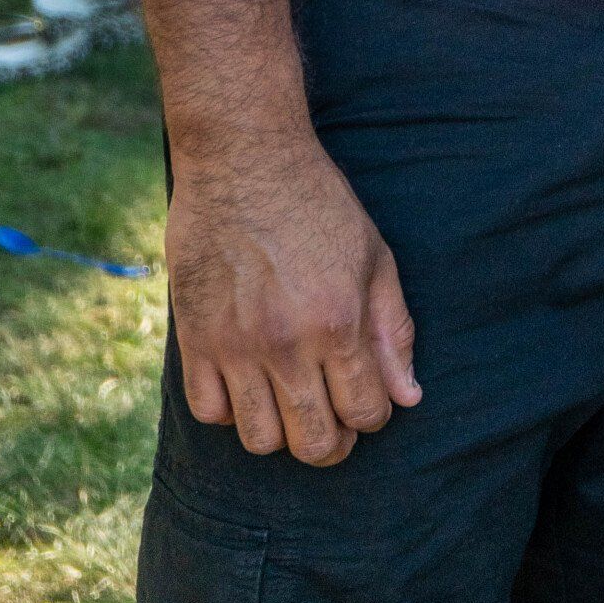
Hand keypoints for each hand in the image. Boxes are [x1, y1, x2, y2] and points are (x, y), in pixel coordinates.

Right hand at [165, 128, 419, 465]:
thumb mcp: (374, 256)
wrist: (244, 159)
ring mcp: (235, 346)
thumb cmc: (318, 203)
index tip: (367, 399)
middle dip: (333, 442)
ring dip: (282, 431)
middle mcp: (287, 344)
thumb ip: (393, 330)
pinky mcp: (195, 339)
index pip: (366, 412)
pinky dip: (231, 410)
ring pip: (259, 440)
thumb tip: (408, 397)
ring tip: (291, 401)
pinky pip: (209, 412)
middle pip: (313, 443)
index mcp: (339, 322)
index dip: (374, 415)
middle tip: (334, 420)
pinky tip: (248, 381)